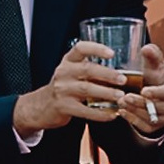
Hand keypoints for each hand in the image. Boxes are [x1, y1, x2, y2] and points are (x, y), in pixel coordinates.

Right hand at [13, 42, 129, 135]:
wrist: (40, 106)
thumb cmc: (64, 88)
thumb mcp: (72, 73)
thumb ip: (90, 69)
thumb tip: (121, 72)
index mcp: (68, 62)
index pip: (80, 48)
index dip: (96, 49)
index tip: (112, 54)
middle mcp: (63, 73)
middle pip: (87, 69)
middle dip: (107, 74)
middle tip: (122, 79)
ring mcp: (62, 90)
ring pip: (86, 89)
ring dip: (106, 93)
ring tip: (120, 96)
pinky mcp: (63, 107)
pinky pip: (84, 110)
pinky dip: (100, 114)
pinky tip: (111, 114)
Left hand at [122, 42, 163, 139]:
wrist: (149, 89)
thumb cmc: (153, 74)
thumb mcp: (152, 63)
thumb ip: (152, 55)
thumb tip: (147, 48)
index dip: (159, 92)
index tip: (144, 91)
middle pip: (163, 107)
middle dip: (143, 103)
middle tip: (125, 97)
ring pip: (155, 118)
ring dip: (136, 111)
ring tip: (121, 103)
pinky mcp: (159, 124)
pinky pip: (148, 127)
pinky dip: (134, 121)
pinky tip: (122, 112)